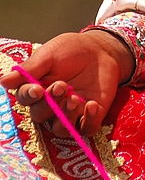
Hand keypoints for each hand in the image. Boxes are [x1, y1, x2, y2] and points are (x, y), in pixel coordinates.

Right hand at [0, 30, 134, 135]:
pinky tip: (90, 105)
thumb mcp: (50, 54)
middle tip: (62, 86)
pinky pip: (87, 129)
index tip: (37, 89)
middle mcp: (51, 104)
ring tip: (75, 98)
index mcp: (37, 88)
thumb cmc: (71, 50)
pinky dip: (88, 121)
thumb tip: (4, 81)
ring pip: (61, 128)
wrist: (101, 49)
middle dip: (49, 103)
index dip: (29, 97)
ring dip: (66, 116)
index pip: (25, 99)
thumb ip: (30, 69)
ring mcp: (70, 112)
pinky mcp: (90, 116)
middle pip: (41, 116)